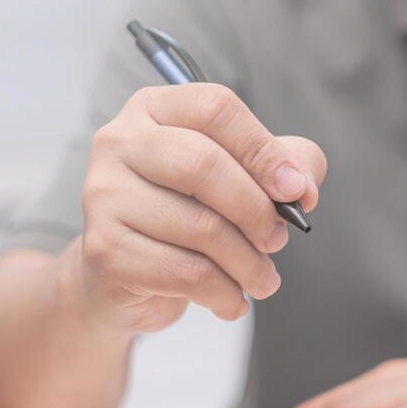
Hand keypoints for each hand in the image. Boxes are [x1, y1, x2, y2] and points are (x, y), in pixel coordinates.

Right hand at [63, 83, 326, 334]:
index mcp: (155, 109)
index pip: (215, 109)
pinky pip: (186, 272)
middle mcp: (119, 142)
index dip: (263, 150)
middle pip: (203, 164)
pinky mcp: (105, 249)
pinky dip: (225, 293)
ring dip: (248, 263)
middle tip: (277, 240)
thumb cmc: (188, 214)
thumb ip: (285, 164)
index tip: (295, 189)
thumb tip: (302, 185)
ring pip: (200, 227)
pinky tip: (233, 299)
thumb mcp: (242, 176)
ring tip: (261, 277)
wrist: (126, 276)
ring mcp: (105, 195)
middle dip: (256, 210)